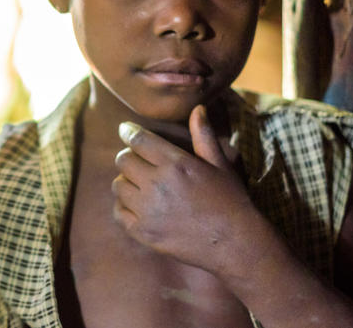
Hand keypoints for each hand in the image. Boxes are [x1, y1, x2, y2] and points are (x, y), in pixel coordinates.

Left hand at [111, 105, 274, 275]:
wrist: (234, 243)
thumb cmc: (230, 200)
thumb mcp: (219, 164)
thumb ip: (203, 135)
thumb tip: (198, 108)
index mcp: (176, 164)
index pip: (138, 140)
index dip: (129, 132)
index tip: (125, 130)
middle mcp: (157, 185)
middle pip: (123, 160)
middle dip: (129, 157)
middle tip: (139, 161)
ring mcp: (148, 210)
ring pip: (118, 185)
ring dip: (126, 181)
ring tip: (142, 184)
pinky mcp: (143, 232)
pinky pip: (118, 211)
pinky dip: (124, 206)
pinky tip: (139, 205)